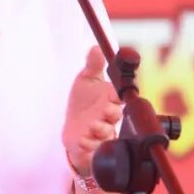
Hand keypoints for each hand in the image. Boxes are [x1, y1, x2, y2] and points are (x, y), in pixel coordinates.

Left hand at [62, 46, 122, 176]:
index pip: (119, 95)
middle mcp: (108, 117)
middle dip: (110, 112)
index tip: (114, 93)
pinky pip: (91, 146)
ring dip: (99, 128)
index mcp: (110, 99)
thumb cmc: (83, 104)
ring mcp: (100, 132)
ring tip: (91, 125)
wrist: (74, 130)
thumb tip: (97, 47)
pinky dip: (87, 143)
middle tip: (104, 109)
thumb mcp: (87, 80)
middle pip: (115, 114)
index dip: (117, 94)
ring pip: (105, 131)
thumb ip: (93, 65)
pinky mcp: (90, 146)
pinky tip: (83, 139)